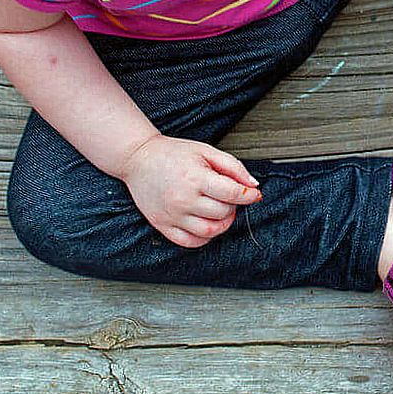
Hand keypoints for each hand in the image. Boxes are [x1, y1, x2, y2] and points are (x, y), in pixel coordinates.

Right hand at [118, 134, 261, 247]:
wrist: (138, 159)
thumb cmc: (172, 153)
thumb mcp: (206, 151)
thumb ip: (233, 167)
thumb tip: (253, 185)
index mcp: (195, 178)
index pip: (232, 193)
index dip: (248, 195)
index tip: (253, 194)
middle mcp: (183, 199)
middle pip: (223, 213)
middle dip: (233, 205)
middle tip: (229, 196)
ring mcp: (172, 215)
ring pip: (210, 231)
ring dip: (223, 224)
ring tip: (221, 211)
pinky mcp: (162, 226)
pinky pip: (190, 242)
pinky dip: (204, 237)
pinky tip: (206, 223)